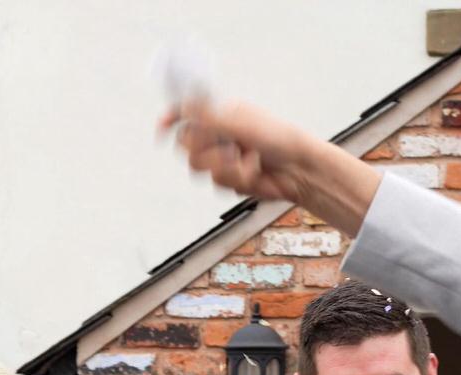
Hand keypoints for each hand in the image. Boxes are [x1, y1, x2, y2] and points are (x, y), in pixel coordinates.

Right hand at [160, 98, 318, 203]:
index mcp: (222, 115)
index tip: (162, 128)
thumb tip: (185, 104)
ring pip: (199, 167)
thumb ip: (209, 118)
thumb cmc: (279, 140)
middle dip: (206, 150)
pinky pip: (217, 183)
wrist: (299, 170)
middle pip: (186, 145)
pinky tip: (254, 173)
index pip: (188, 113)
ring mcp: (223, 158)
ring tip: (248, 161)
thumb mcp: (242, 124)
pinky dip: (237, 179)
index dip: (171, 118)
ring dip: (225, 167)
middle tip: (229, 149)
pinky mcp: (229, 180)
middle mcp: (219, 135)